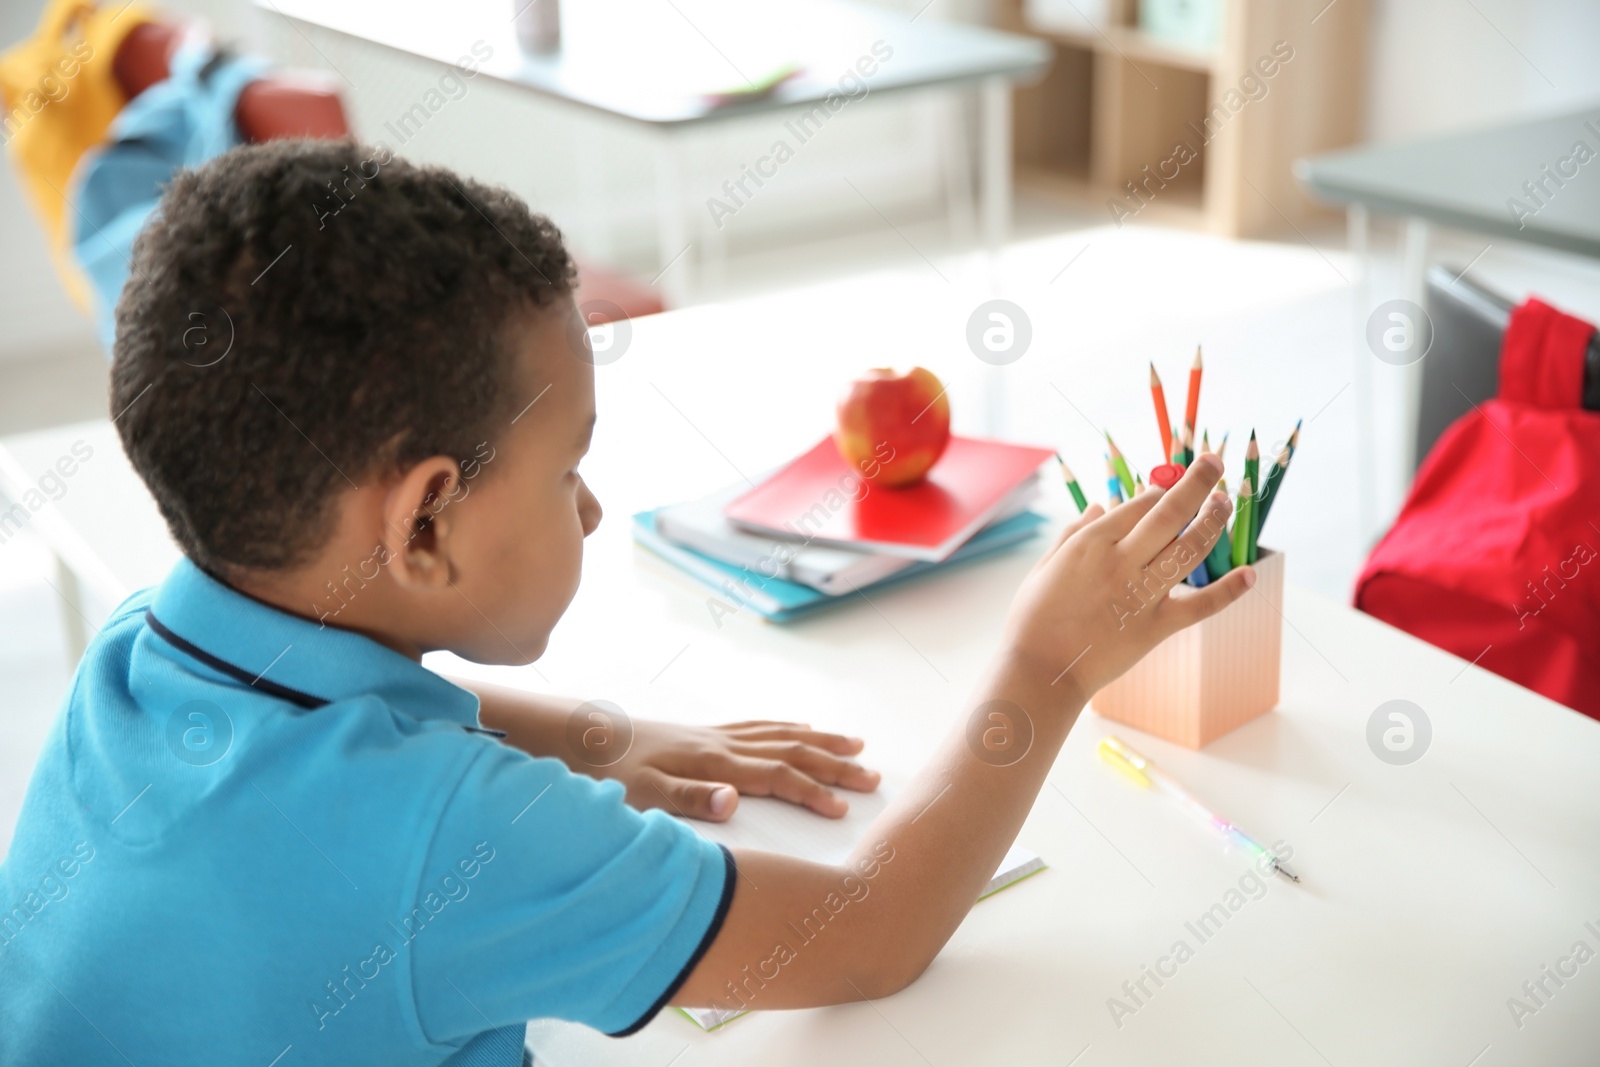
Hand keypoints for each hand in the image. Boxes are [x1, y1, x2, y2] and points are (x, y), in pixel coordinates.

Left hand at [599, 719, 881, 821]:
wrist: (582, 738)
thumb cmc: (609, 774)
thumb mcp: (642, 796)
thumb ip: (690, 799)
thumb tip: (735, 802)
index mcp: (714, 764)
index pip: (777, 777)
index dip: (813, 792)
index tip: (844, 808)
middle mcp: (723, 745)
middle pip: (792, 752)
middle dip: (835, 764)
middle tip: (874, 777)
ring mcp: (717, 736)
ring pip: (782, 735)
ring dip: (822, 741)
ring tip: (857, 745)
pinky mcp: (706, 733)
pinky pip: (761, 726)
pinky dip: (789, 727)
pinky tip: (801, 729)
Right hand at [1002, 453, 1253, 704]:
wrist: (1040, 671)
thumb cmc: (1034, 619)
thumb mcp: (1045, 567)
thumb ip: (1072, 534)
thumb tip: (1097, 506)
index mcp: (1091, 542)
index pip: (1140, 503)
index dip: (1161, 489)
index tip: (1171, 484)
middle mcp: (1120, 561)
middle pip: (1170, 512)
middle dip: (1198, 482)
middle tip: (1215, 463)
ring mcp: (1141, 594)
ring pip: (1189, 548)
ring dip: (1213, 521)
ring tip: (1225, 503)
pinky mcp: (1155, 627)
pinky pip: (1201, 606)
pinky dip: (1228, 591)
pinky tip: (1249, 574)